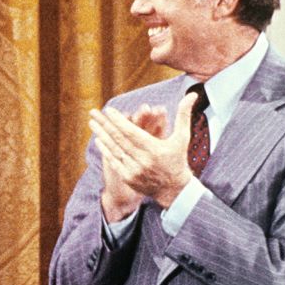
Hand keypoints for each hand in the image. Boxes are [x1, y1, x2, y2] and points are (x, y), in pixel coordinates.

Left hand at [89, 93, 196, 209]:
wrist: (174, 189)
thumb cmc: (178, 159)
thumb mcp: (183, 137)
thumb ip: (184, 115)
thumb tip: (192, 95)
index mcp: (155, 149)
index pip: (132, 132)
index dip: (119, 121)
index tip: (108, 110)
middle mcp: (143, 160)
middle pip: (119, 139)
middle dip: (105, 125)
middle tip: (94, 112)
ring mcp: (134, 170)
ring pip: (114, 149)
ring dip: (102, 135)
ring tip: (92, 123)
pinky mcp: (128, 178)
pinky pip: (114, 161)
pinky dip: (105, 150)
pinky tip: (98, 140)